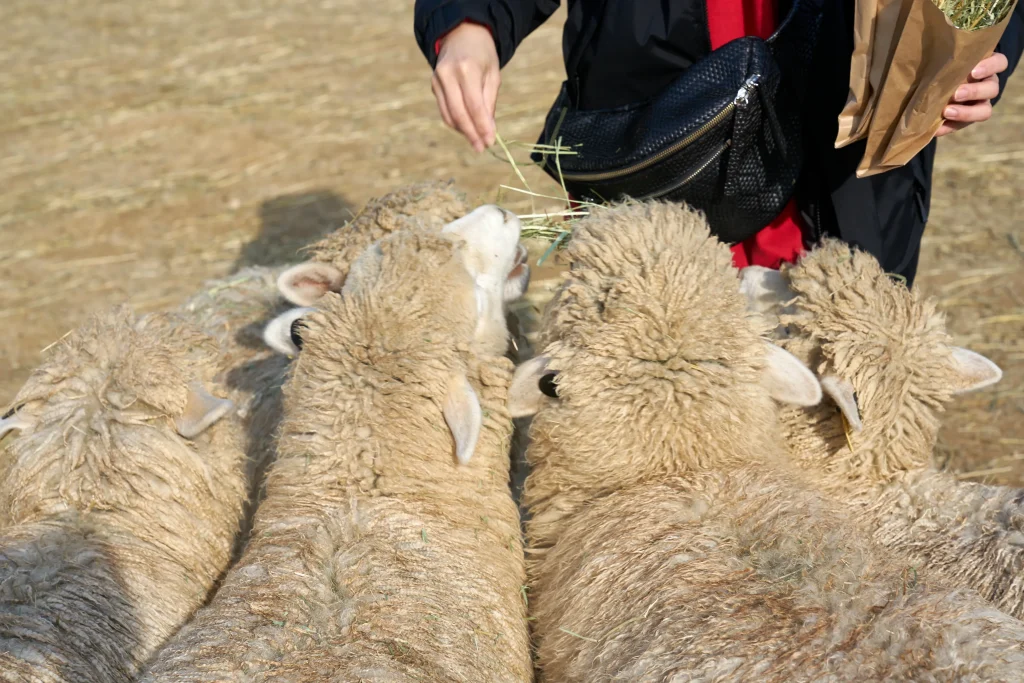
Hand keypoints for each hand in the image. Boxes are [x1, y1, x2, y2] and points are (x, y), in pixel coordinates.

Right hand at [432, 23, 499, 151]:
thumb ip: (489, 103)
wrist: (461, 35)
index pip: (474, 106)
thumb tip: (488, 131)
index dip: (482, 127)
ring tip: (477, 141)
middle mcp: (448, 75)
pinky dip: (456, 123)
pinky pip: (445, 111)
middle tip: (482, 148)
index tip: (490, 142)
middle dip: (471, 134)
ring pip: (449, 115)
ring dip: (463, 131)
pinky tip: (467, 129)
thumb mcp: (493, 75)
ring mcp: (437, 80)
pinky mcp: (433, 86)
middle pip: (459, 114)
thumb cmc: (482, 56)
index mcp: (467, 69)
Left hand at [936, 52, 1007, 136]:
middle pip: (992, 89)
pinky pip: (963, 125)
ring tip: (947, 112)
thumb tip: (927, 45)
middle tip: (956, 94)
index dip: (990, 67)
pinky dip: (949, 126)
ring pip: (985, 110)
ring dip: (966, 113)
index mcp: (986, 65)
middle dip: (974, 92)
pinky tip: (936, 127)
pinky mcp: (967, 118)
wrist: (929, 83)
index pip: (999, 63)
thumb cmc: (939, 63)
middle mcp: (987, 84)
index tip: (973, 72)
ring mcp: (979, 103)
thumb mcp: (943, 57)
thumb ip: (942, 55)